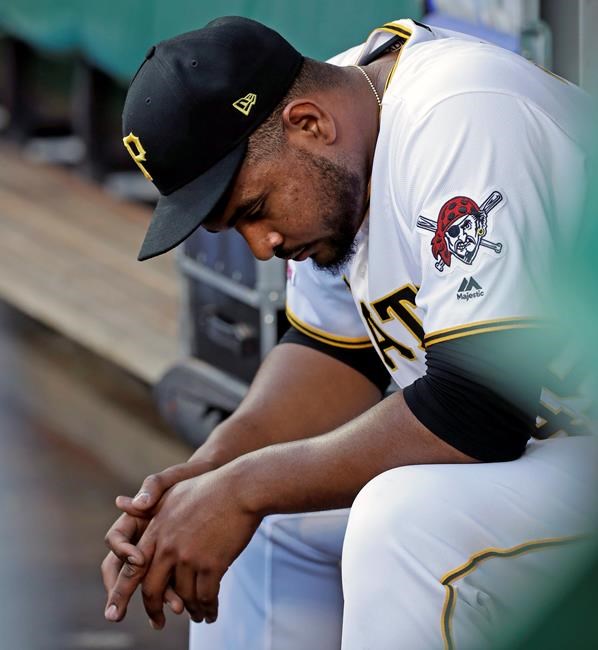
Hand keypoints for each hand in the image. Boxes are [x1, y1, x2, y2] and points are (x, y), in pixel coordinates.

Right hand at [102, 458, 217, 619]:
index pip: (115, 539)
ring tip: (171, 607)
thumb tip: (129, 502)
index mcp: (134, 519)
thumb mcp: (170, 478)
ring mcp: (158, 551)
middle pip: (122, 569)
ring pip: (147, 579)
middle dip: (119, 592)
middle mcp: (141, 538)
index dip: (122, 551)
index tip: (138, 558)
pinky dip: (173, 593)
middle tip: (116, 613)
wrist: (216, 483)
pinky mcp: (176, 560)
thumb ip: (151, 488)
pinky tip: (184, 604)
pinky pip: (168, 580)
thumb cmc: (188, 478)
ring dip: (155, 596)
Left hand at [104, 467, 260, 627]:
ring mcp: (189, 557)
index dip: (122, 592)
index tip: (115, 612)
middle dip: (154, 610)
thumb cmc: (210, 486)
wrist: (242, 488)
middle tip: (157, 623)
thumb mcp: (174, 490)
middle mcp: (167, 546)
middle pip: (151, 589)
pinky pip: (205, 596)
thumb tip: (120, 503)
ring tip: (197, 615)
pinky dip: (208, 608)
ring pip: (182, 596)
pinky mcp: (212, 564)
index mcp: (156, 529)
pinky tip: (211, 612)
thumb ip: (148, 501)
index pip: (132, 567)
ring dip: (190, 610)